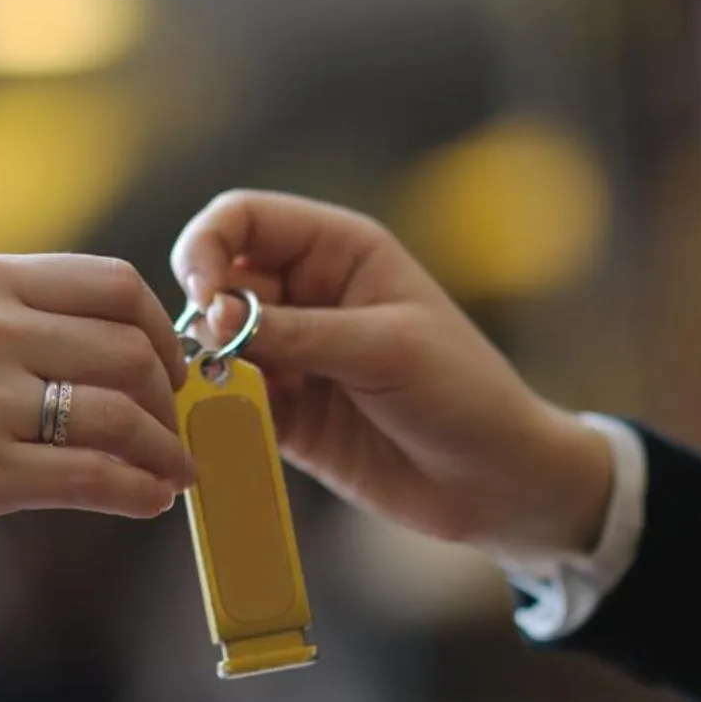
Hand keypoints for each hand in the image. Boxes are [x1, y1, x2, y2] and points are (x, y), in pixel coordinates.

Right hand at [0, 254, 194, 603]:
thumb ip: (19, 319)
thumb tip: (126, 343)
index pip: (114, 285)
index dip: (163, 330)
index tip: (171, 368)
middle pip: (130, 351)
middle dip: (170, 397)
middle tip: (174, 429)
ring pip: (121, 415)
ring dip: (164, 450)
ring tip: (172, 472)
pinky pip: (93, 478)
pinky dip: (139, 491)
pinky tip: (149, 501)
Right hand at [171, 190, 612, 556]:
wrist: (497, 482)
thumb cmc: (462, 393)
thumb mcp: (384, 349)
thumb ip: (296, 331)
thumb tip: (212, 317)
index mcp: (340, 250)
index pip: (243, 219)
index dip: (208, 246)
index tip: (203, 294)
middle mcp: (309, 294)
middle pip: (219, 282)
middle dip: (207, 316)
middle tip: (218, 356)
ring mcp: (295, 356)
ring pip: (216, 346)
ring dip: (209, 368)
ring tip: (229, 397)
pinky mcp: (288, 415)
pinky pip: (231, 404)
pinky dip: (220, 413)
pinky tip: (233, 429)